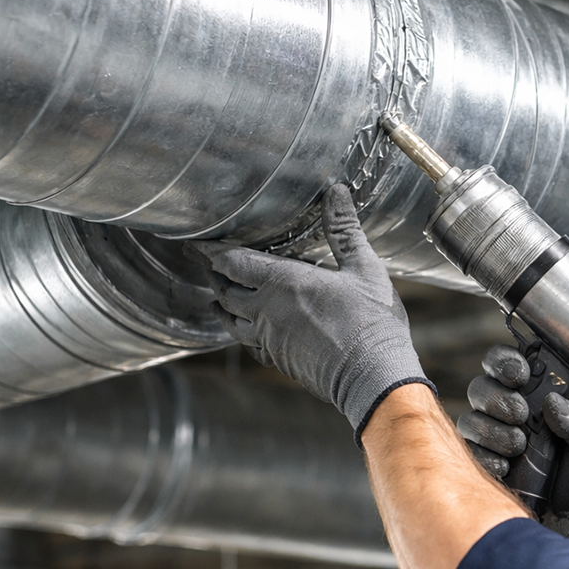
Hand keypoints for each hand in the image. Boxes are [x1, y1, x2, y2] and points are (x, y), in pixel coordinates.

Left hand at [185, 184, 432, 438]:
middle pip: (225, 290)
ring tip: (220, 297)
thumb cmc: (372, 324)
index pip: (232, 262)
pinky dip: (241, 330)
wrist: (372, 379)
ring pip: (231, 321)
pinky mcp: (279, 361)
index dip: (210, 251)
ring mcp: (270, 339)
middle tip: (208, 264)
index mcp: (284, 282)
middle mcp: (267, 311)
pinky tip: (249, 329)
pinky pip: (248, 343)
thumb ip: (345, 230)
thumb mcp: (364, 269)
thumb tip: (336, 190)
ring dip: (223, 305)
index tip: (195, 243)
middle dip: (214, 275)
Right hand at [458, 345, 568, 557]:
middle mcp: (509, 415)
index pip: (506, 365)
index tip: (519, 375)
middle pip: (480, 388)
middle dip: (498, 399)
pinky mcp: (481, 468)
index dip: (504, 362)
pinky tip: (507, 469)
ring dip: (493, 431)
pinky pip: (467, 454)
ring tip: (519, 447)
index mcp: (536, 399)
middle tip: (521, 415)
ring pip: (469, 420)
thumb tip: (554, 403)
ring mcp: (492, 441)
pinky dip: (486, 459)